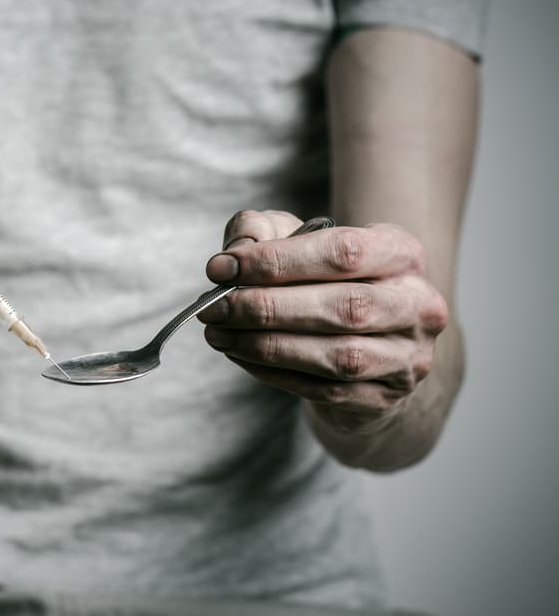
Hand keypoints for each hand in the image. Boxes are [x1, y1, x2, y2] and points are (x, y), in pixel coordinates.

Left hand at [198, 210, 447, 433]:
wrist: (370, 345)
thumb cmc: (327, 283)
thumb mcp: (298, 242)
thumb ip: (264, 231)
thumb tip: (236, 249)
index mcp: (401, 253)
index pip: (342, 252)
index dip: (276, 261)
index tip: (221, 267)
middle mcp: (417, 305)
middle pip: (344, 308)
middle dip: (267, 308)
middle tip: (214, 307)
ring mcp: (406, 357)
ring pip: (337, 356)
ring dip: (266, 345)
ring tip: (219, 333)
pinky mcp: (384, 397)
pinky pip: (324, 389)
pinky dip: (274, 372)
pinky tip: (240, 355)